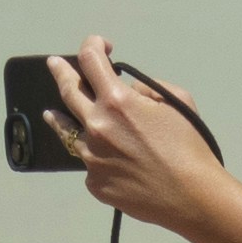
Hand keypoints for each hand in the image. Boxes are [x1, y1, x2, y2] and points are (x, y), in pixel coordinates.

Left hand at [48, 38, 225, 238]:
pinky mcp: (94, 182)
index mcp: (117, 101)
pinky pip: (88, 162)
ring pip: (65, 130)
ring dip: (58, 117)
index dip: (92, 45)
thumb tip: (128, 91)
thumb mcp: (177, 102)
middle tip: (54, 65)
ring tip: (50, 113)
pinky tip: (106, 159)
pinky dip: (95, 155)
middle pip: (67, 90)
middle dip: (60, 72)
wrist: (191, 196)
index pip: (90, 60)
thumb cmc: (190, 148)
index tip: (97, 46)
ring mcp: (91, 157)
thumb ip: (146, 89)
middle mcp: (97, 126)